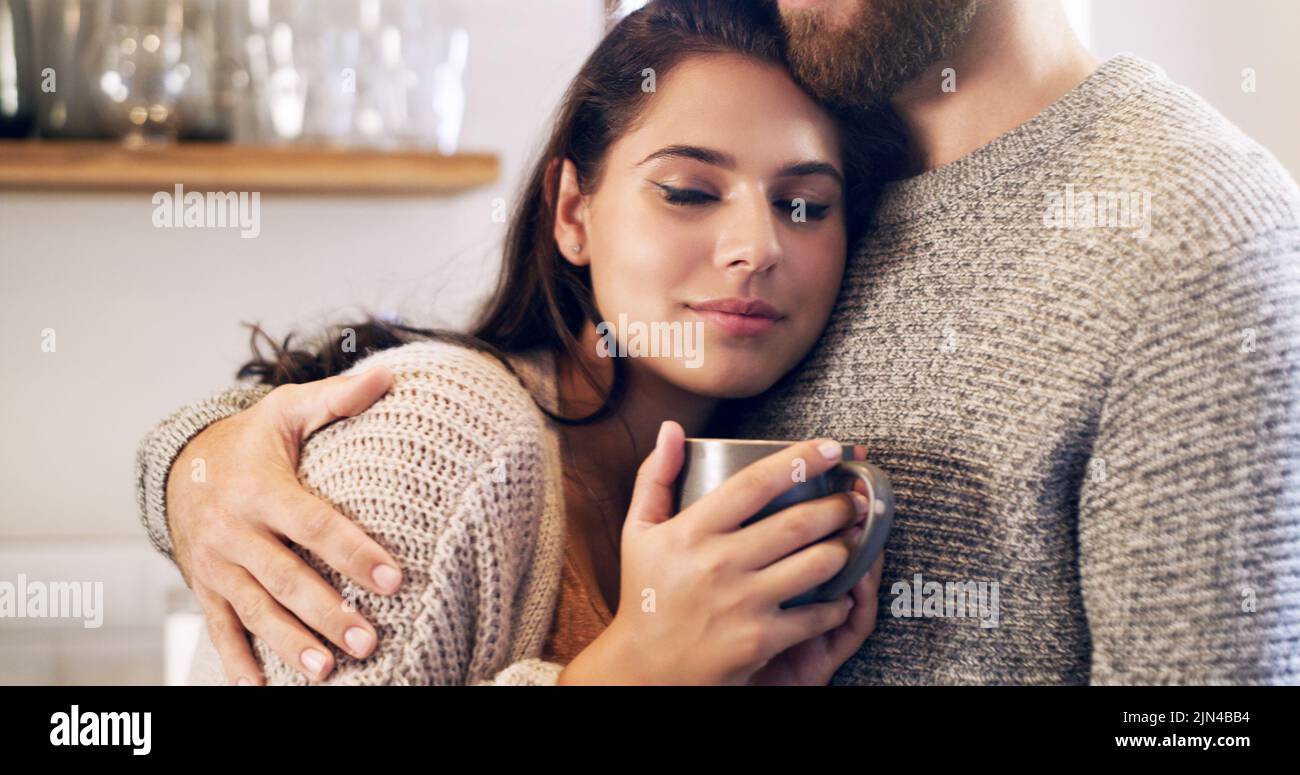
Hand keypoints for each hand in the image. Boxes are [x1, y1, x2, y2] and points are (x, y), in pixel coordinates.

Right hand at [166, 367, 402, 684]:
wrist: (181, 464)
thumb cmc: (252, 439)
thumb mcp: (289, 411)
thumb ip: (338, 398)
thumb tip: (387, 377)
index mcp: (261, 488)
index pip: (315, 525)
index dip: (354, 552)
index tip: (394, 578)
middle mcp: (234, 531)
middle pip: (286, 578)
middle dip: (327, 613)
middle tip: (369, 640)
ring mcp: (217, 564)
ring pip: (256, 610)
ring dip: (290, 643)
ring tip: (327, 670)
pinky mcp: (205, 587)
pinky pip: (220, 628)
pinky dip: (237, 660)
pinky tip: (261, 688)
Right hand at [560, 422, 866, 684]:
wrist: (644, 669)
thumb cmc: (646, 594)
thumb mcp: (640, 532)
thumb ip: (656, 477)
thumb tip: (672, 428)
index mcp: (690, 531)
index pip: (755, 483)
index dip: (800, 459)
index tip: (831, 448)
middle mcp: (718, 563)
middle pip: (798, 522)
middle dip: (839, 506)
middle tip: (856, 499)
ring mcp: (742, 602)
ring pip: (818, 564)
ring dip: (846, 549)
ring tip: (854, 539)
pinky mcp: (761, 639)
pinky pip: (817, 614)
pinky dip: (837, 603)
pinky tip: (841, 594)